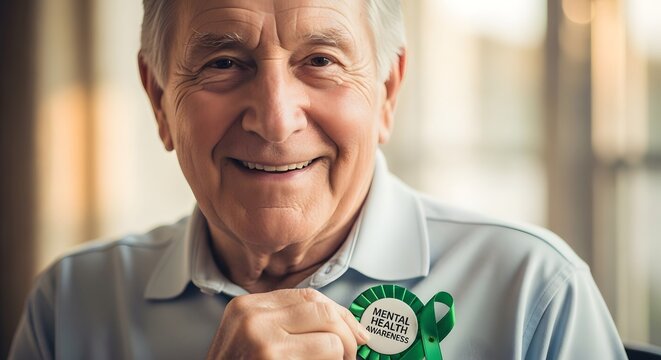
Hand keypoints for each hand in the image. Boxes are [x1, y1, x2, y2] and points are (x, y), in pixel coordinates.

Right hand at [206, 288, 369, 359]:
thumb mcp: (251, 338)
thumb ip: (286, 324)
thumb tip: (341, 324)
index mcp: (247, 307)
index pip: (309, 296)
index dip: (339, 313)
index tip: (354, 330)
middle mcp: (253, 318)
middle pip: (323, 312)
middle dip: (348, 334)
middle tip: (352, 354)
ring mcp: (262, 341)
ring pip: (331, 339)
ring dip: (342, 357)